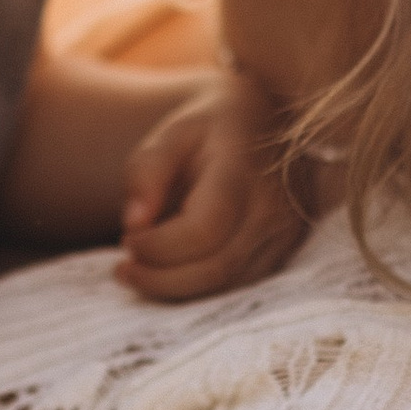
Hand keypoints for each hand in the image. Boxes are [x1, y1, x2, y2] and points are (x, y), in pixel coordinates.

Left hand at [115, 71, 310, 303]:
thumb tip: (134, 224)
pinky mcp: (287, 251)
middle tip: (122, 271)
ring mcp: (286, 233)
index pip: (203, 230)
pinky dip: (200, 288)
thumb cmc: (210, 128)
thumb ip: (147, 172)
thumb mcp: (171, 134)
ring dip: (176, 289)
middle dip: (161, 279)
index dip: (159, 247)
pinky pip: (240, 285)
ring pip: (228, 285)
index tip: (127, 241)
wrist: (268, 120)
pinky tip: (171, 273)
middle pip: (216, 268)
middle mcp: (273, 207)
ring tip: (139, 273)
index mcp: (243, 170)